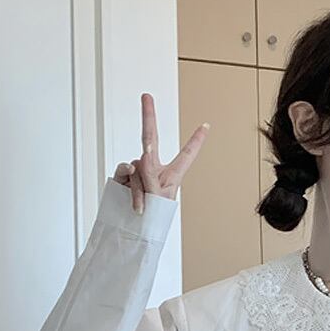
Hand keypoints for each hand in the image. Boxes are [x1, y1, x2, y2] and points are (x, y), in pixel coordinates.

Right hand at [114, 93, 209, 213]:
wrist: (136, 235)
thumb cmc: (155, 220)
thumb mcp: (159, 198)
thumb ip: (149, 175)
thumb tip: (137, 160)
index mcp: (172, 175)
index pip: (186, 154)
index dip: (196, 140)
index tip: (206, 125)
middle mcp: (154, 170)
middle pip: (152, 139)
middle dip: (148, 116)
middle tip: (146, 96)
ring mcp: (137, 173)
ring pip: (137, 165)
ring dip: (139, 187)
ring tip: (144, 206)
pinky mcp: (123, 178)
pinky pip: (125, 172)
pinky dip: (129, 185)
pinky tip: (134, 202)